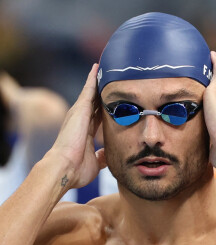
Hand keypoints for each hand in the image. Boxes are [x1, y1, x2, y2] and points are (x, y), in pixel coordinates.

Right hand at [49, 64, 106, 188]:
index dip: (105, 108)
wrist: (64, 169)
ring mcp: (79, 113)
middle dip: (102, 92)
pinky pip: (88, 89)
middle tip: (112, 78)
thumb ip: (101, 156)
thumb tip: (107, 155)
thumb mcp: (95, 162)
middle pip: (94, 101)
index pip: (97, 116)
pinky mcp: (79, 109)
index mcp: (86, 132)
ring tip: (106, 68)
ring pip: (91, 92)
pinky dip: (93, 78)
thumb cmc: (76, 170)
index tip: (114, 101)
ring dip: (98, 81)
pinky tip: (98, 67)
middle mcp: (81, 120)